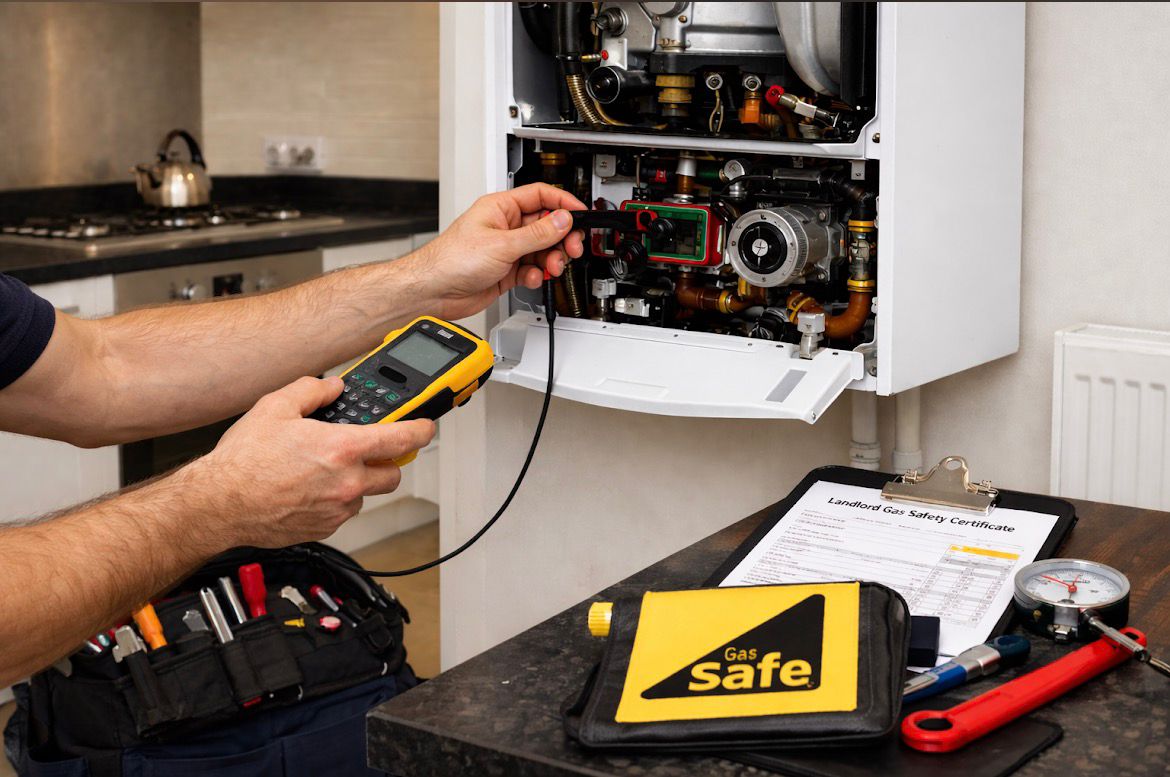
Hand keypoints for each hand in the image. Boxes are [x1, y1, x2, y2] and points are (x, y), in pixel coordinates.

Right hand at [193, 376, 434, 547]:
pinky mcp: (324, 528)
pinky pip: (343, 511)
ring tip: (324, 469)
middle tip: (369, 449)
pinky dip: (335, 499)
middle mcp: (347, 482)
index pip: (402, 439)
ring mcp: (337, 509)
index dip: (422, 429)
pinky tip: (308, 488)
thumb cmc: (243, 462)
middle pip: (393, 474)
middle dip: (386, 461)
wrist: (218, 505)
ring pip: (366, 494)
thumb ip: (311, 391)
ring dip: (356, 482)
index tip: (426, 425)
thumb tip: (331, 386)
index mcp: (342, 449)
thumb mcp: (275, 408)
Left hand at [406, 183, 587, 319]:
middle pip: (545, 225)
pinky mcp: (506, 271)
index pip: (540, 196)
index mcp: (501, 208)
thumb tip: (562, 220)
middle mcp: (505, 226)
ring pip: (541, 249)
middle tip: (570, 248)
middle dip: (561, 237)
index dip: (563, 204)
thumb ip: (537, 233)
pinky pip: (531, 269)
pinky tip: (532, 278)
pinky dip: (536, 274)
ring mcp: (506, 249)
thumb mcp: (502, 243)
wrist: (434, 290)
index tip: (580, 214)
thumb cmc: (453, 259)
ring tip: (551, 266)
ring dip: (550, 259)